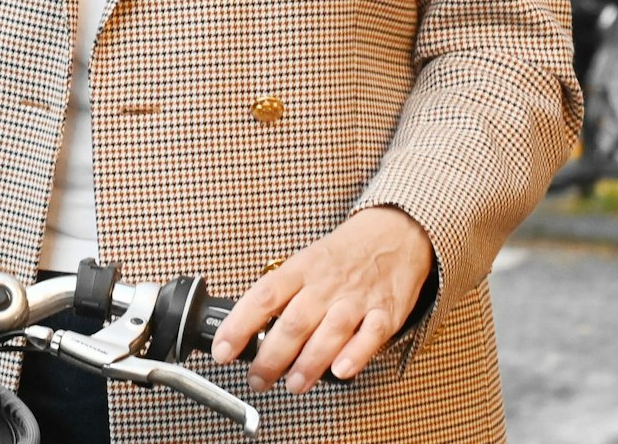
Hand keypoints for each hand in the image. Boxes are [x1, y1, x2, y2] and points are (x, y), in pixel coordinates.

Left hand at [210, 207, 433, 393]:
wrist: (395, 233)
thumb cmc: (343, 254)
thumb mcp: (306, 262)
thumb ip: (284, 295)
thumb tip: (250, 332)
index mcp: (301, 268)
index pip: (263, 296)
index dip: (239, 325)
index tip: (222, 350)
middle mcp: (326, 283)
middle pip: (294, 322)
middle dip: (271, 357)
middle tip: (257, 379)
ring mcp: (357, 298)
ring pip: (329, 332)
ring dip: (308, 363)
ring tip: (293, 384)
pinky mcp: (386, 312)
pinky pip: (371, 335)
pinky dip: (355, 355)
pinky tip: (339, 371)